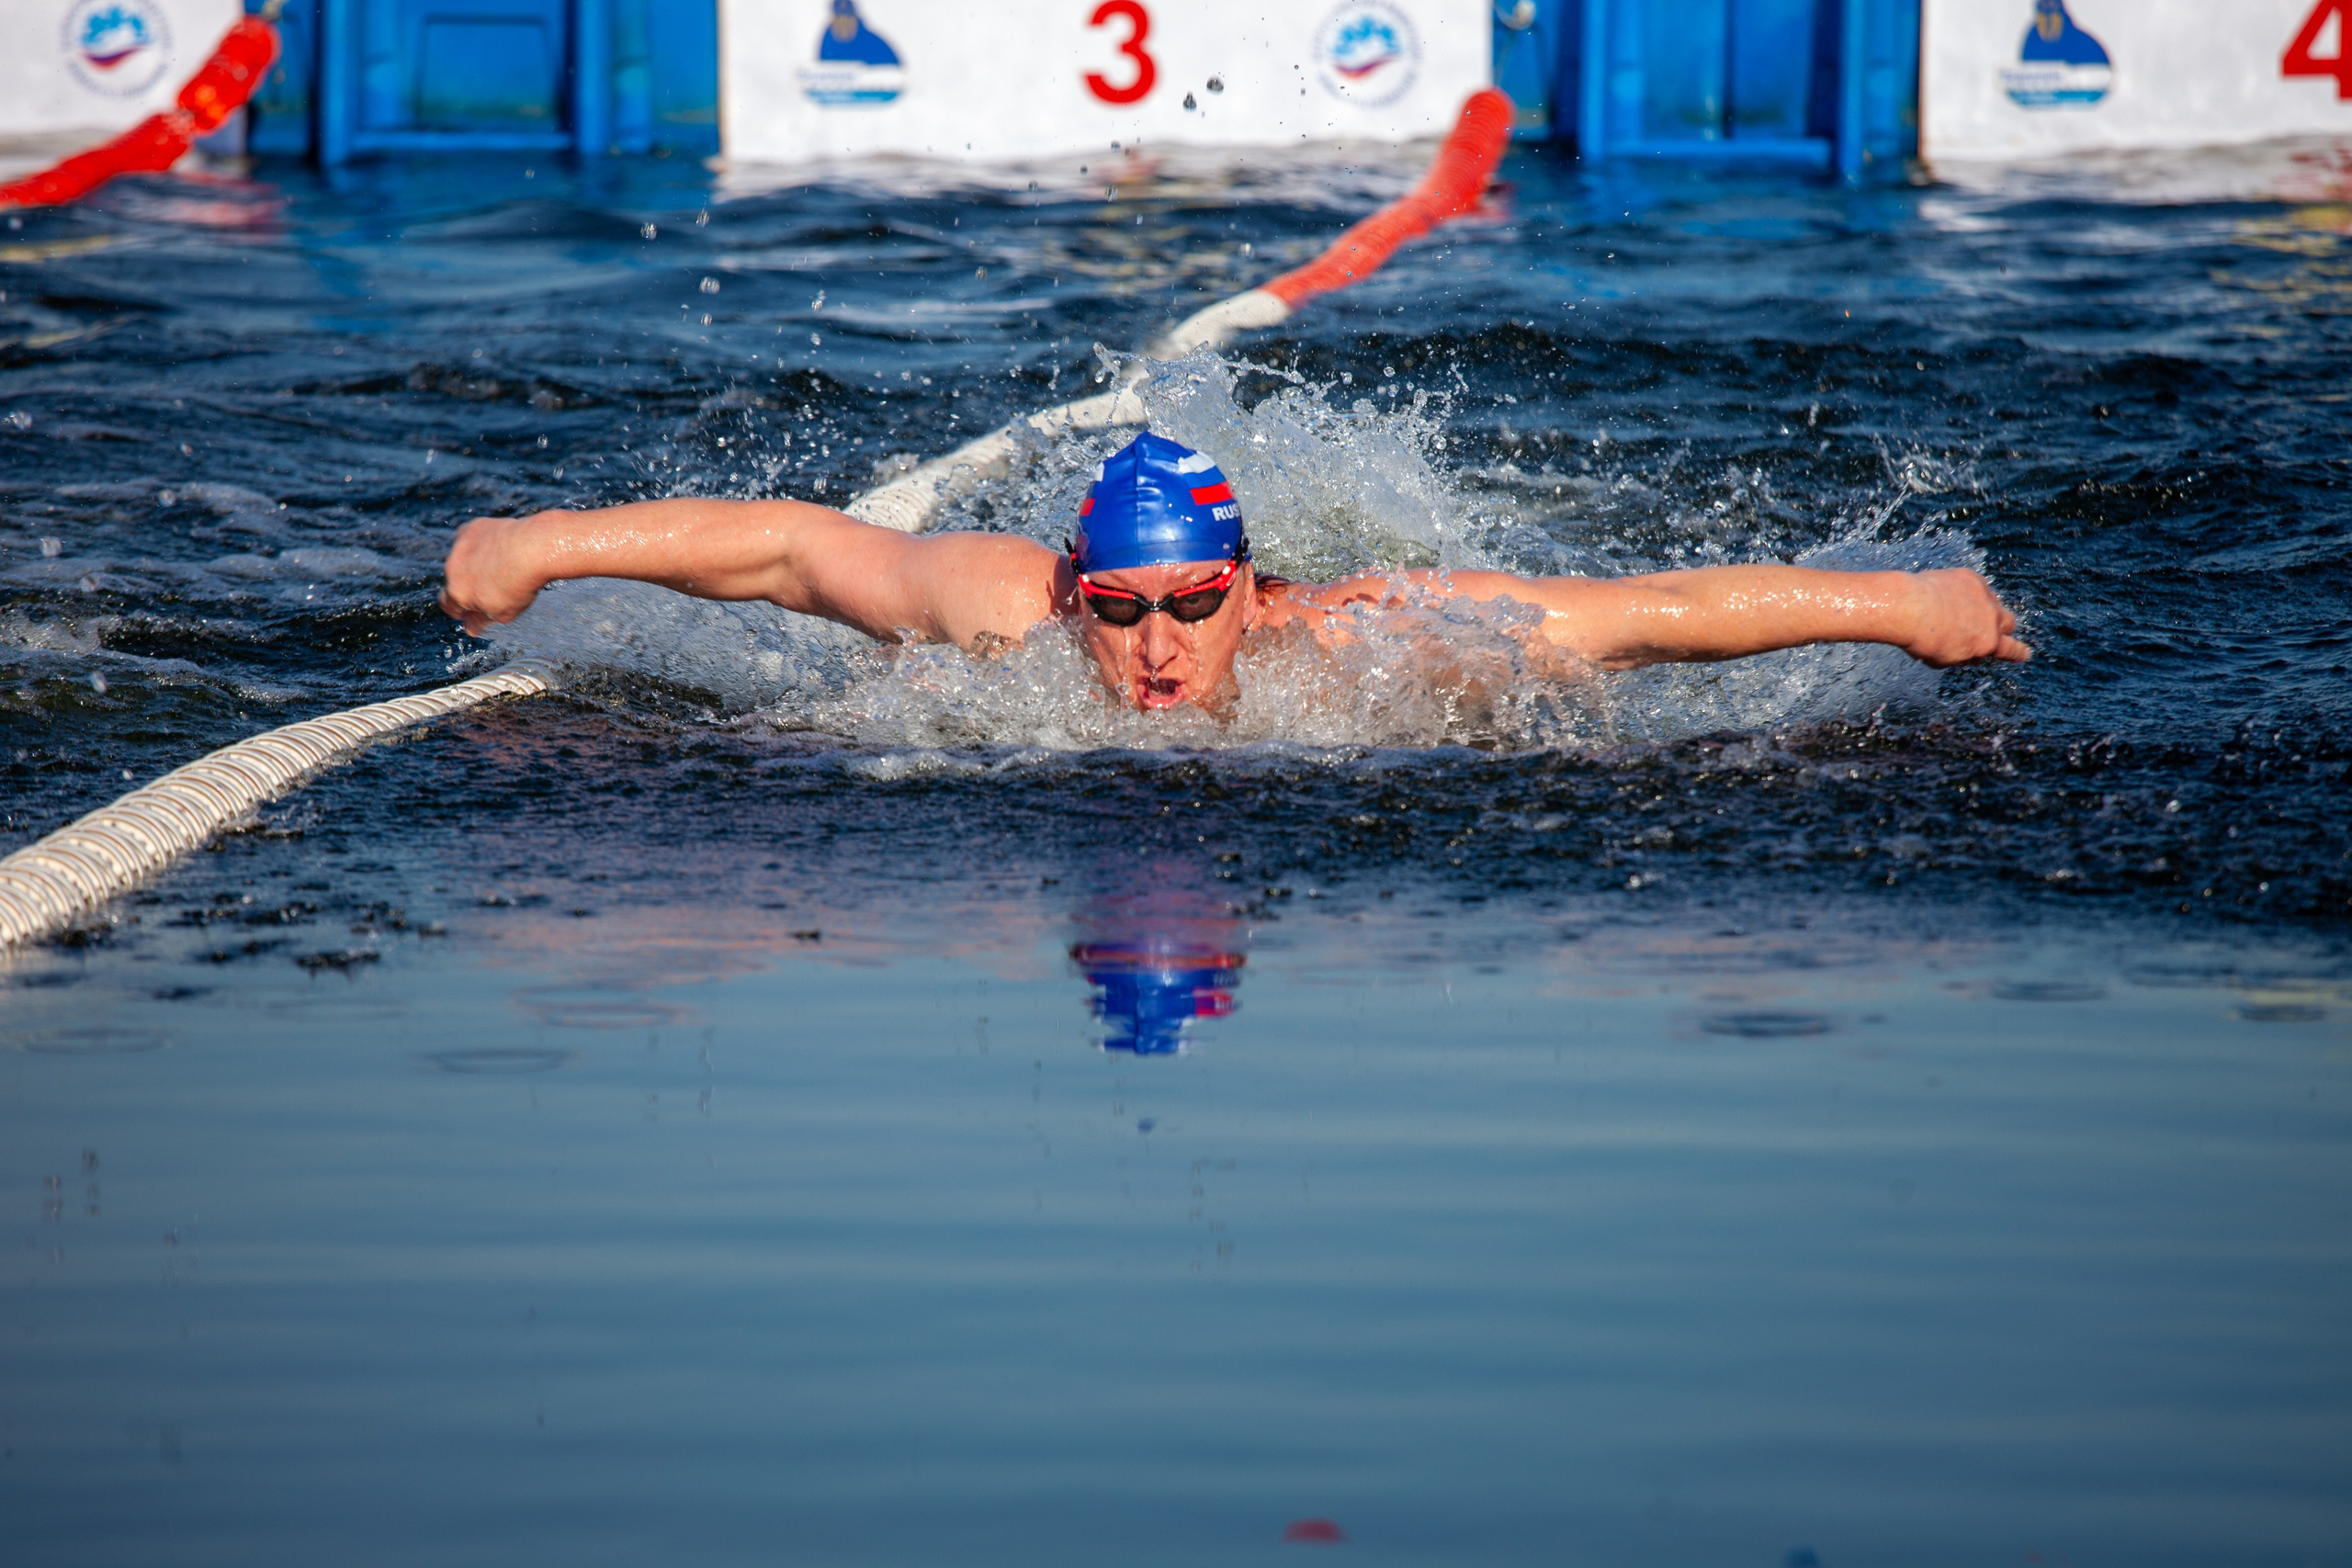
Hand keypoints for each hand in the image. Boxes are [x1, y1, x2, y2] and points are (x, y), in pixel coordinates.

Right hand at [439, 513, 553, 635]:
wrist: (532, 548)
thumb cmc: (520, 584)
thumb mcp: (503, 613)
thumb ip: (482, 621)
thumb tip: (470, 629)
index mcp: (458, 593)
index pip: (448, 604)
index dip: (460, 608)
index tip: (472, 609)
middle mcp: (452, 569)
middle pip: (456, 580)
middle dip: (470, 584)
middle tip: (494, 585)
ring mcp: (460, 547)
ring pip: (463, 559)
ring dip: (475, 563)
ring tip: (502, 565)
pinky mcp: (471, 528)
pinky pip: (472, 539)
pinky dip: (482, 544)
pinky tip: (502, 547)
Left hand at [1896, 569, 2030, 666]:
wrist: (1907, 607)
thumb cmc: (1919, 639)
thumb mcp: (1942, 660)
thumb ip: (1963, 657)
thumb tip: (1970, 653)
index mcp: (1987, 643)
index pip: (2011, 650)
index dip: (2019, 653)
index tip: (2025, 653)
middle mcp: (1991, 618)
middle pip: (2009, 622)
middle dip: (2001, 627)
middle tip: (1986, 628)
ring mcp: (1983, 595)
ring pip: (1993, 602)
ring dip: (1983, 608)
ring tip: (1958, 611)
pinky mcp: (1970, 578)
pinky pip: (1976, 585)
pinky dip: (1966, 591)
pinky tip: (1948, 595)